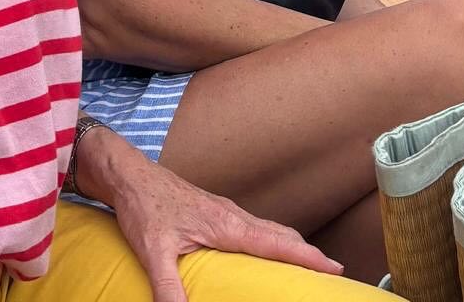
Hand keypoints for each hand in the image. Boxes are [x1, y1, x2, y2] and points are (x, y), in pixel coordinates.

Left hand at [76, 128, 341, 301]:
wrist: (128, 174)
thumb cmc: (143, 207)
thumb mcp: (154, 251)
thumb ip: (169, 287)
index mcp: (225, 224)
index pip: (274, 243)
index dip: (306, 257)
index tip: (335, 266)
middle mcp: (231, 215)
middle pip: (278, 234)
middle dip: (306, 252)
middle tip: (332, 269)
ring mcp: (223, 210)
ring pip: (266, 228)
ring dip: (289, 244)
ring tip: (307, 261)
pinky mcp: (213, 210)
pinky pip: (252, 225)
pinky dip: (269, 237)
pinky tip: (264, 247)